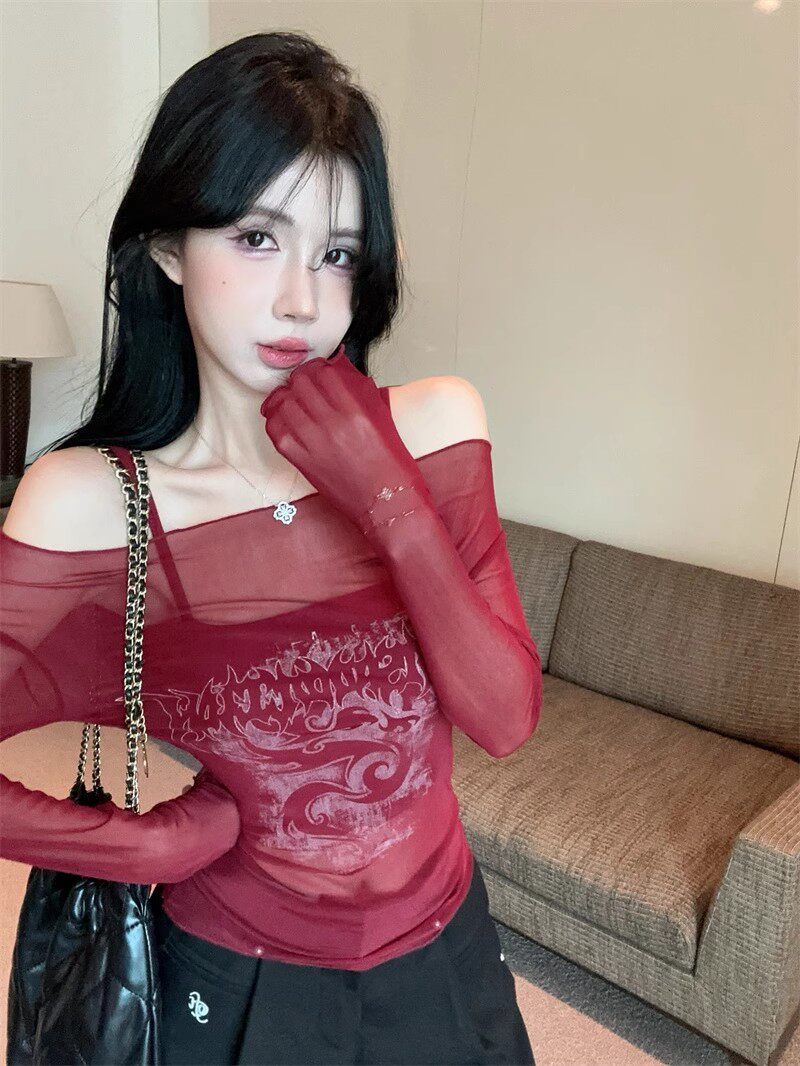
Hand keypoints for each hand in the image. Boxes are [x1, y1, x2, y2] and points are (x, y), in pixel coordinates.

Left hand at [259, 345, 435, 538]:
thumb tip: (341, 372)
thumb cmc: (391, 465)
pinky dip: (277, 421)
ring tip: (293, 402)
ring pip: (284, 404)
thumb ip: (362, 395)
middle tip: (303, 385)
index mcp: (356, 411)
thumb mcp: (383, 421)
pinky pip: (277, 431)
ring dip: (287, 399)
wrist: (386, 502)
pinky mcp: (303, 461)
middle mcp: (333, 424)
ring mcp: (315, 443)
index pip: (324, 373)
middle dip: (300, 380)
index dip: (318, 368)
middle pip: (300, 384)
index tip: (318, 372)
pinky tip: (286, 421)